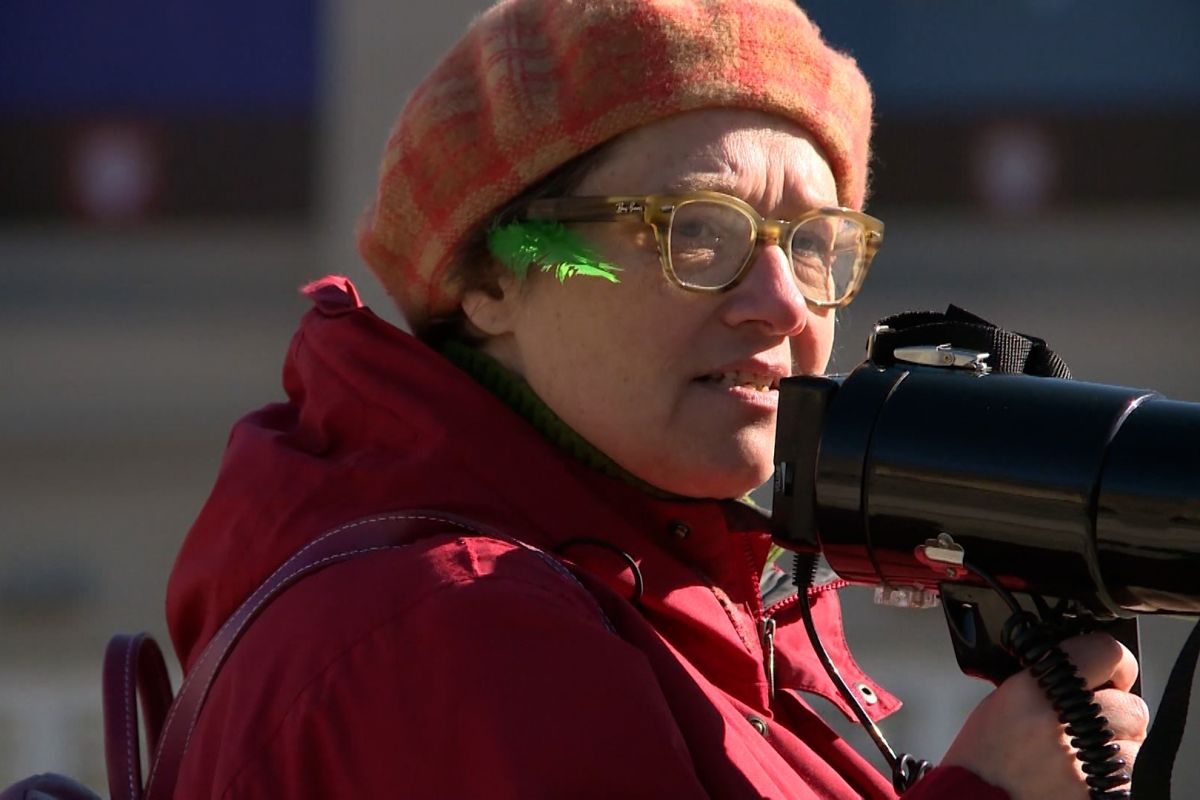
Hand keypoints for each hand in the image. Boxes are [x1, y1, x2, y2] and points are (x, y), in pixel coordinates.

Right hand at [941, 632, 1148, 799]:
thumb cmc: (983, 756)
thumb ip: (1049, 681)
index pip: (1106, 652)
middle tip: (1088, 723)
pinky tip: (1084, 775)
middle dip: (1115, 713)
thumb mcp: (1003, 698)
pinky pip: (1130, 776)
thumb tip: (1089, 674)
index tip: (1109, 671)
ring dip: (1119, 747)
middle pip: (1130, 705)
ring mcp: (1086, 762)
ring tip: (1082, 755)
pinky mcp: (1101, 793)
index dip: (1113, 662)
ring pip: (1136, 744)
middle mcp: (1065, 721)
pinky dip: (1115, 775)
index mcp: (1037, 689)